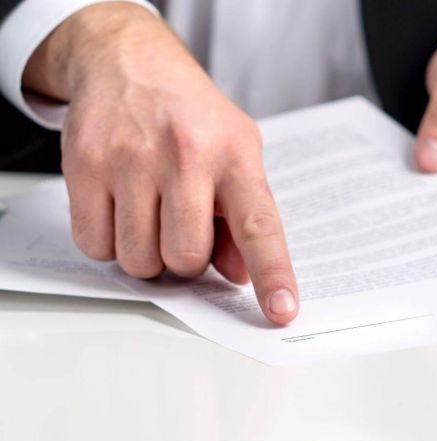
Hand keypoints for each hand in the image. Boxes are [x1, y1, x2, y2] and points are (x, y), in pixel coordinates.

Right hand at [23, 4, 297, 324]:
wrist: (130, 62)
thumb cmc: (193, 117)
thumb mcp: (238, 152)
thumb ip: (244, 215)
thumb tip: (240, 276)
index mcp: (234, 155)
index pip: (259, 226)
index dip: (273, 274)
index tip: (281, 311)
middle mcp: (185, 154)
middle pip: (186, 257)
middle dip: (185, 259)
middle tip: (182, 226)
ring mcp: (131, 159)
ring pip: (139, 260)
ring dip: (146, 253)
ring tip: (151, 213)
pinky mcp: (85, 165)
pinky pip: (96, 246)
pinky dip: (109, 241)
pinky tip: (119, 206)